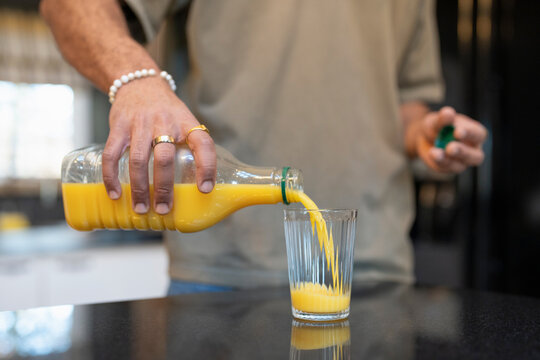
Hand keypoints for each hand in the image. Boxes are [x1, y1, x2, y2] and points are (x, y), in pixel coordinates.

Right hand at [102, 76, 215, 213]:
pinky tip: (115, 193)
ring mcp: (139, 124)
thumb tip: (200, 188)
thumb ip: (191, 148)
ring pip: (138, 160)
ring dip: (139, 188)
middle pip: (165, 158)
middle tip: (164, 209)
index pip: (203, 143)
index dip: (207, 167)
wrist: (139, 83)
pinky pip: (112, 154)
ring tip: (141, 209)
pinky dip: (111, 176)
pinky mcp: (118, 127)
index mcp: (186, 123)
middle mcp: (164, 123)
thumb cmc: (167, 112)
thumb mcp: (186, 121)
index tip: (205, 189)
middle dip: (164, 188)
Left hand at [415, 106, 486, 172]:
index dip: (469, 134)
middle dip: (463, 152)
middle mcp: (472, 150)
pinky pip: (445, 168)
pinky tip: (431, 154)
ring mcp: (462, 162)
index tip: (458, 131)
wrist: (424, 137)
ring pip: (460, 166)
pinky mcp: (448, 169)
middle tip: (450, 148)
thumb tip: (448, 113)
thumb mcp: (437, 120)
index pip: (478, 135)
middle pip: (476, 156)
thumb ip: (442, 119)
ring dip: (447, 160)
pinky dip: (437, 161)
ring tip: (435, 152)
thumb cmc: (437, 126)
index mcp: (475, 134)